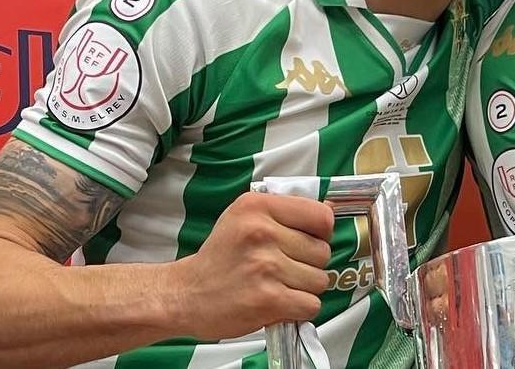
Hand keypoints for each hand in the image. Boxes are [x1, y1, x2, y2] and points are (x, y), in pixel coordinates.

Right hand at [168, 192, 334, 339]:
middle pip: (323, 251)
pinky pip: (311, 304)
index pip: (321, 216)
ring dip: (304, 288)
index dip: (321, 232)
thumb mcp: (245, 217)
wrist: (184, 295)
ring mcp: (265, 266)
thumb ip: (286, 212)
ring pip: (320, 280)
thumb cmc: (220, 258)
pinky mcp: (267, 299)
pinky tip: (279, 302)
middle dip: (310, 264)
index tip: (308, 240)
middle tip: (283, 268)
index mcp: (257, 206)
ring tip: (277, 285)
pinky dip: (300, 308)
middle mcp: (261, 232)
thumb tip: (331, 212)